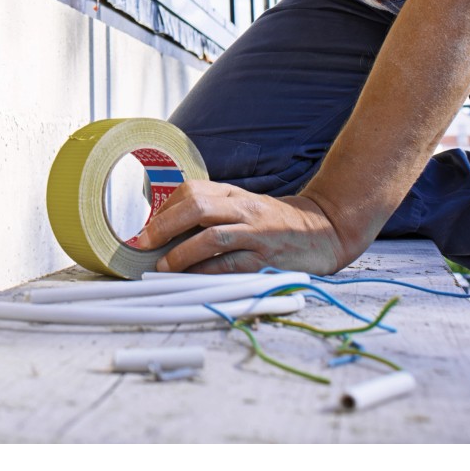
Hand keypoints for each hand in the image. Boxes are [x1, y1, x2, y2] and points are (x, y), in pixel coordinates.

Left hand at [135, 181, 351, 275]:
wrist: (325, 230)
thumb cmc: (275, 221)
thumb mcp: (244, 206)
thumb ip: (213, 211)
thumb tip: (168, 228)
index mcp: (235, 195)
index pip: (192, 191)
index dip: (165, 208)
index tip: (147, 226)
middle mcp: (244, 209)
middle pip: (197, 208)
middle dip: (164, 226)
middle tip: (144, 242)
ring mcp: (257, 234)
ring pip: (212, 237)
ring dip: (182, 253)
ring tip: (163, 266)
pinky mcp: (267, 259)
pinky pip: (231, 266)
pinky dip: (207, 272)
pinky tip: (191, 279)